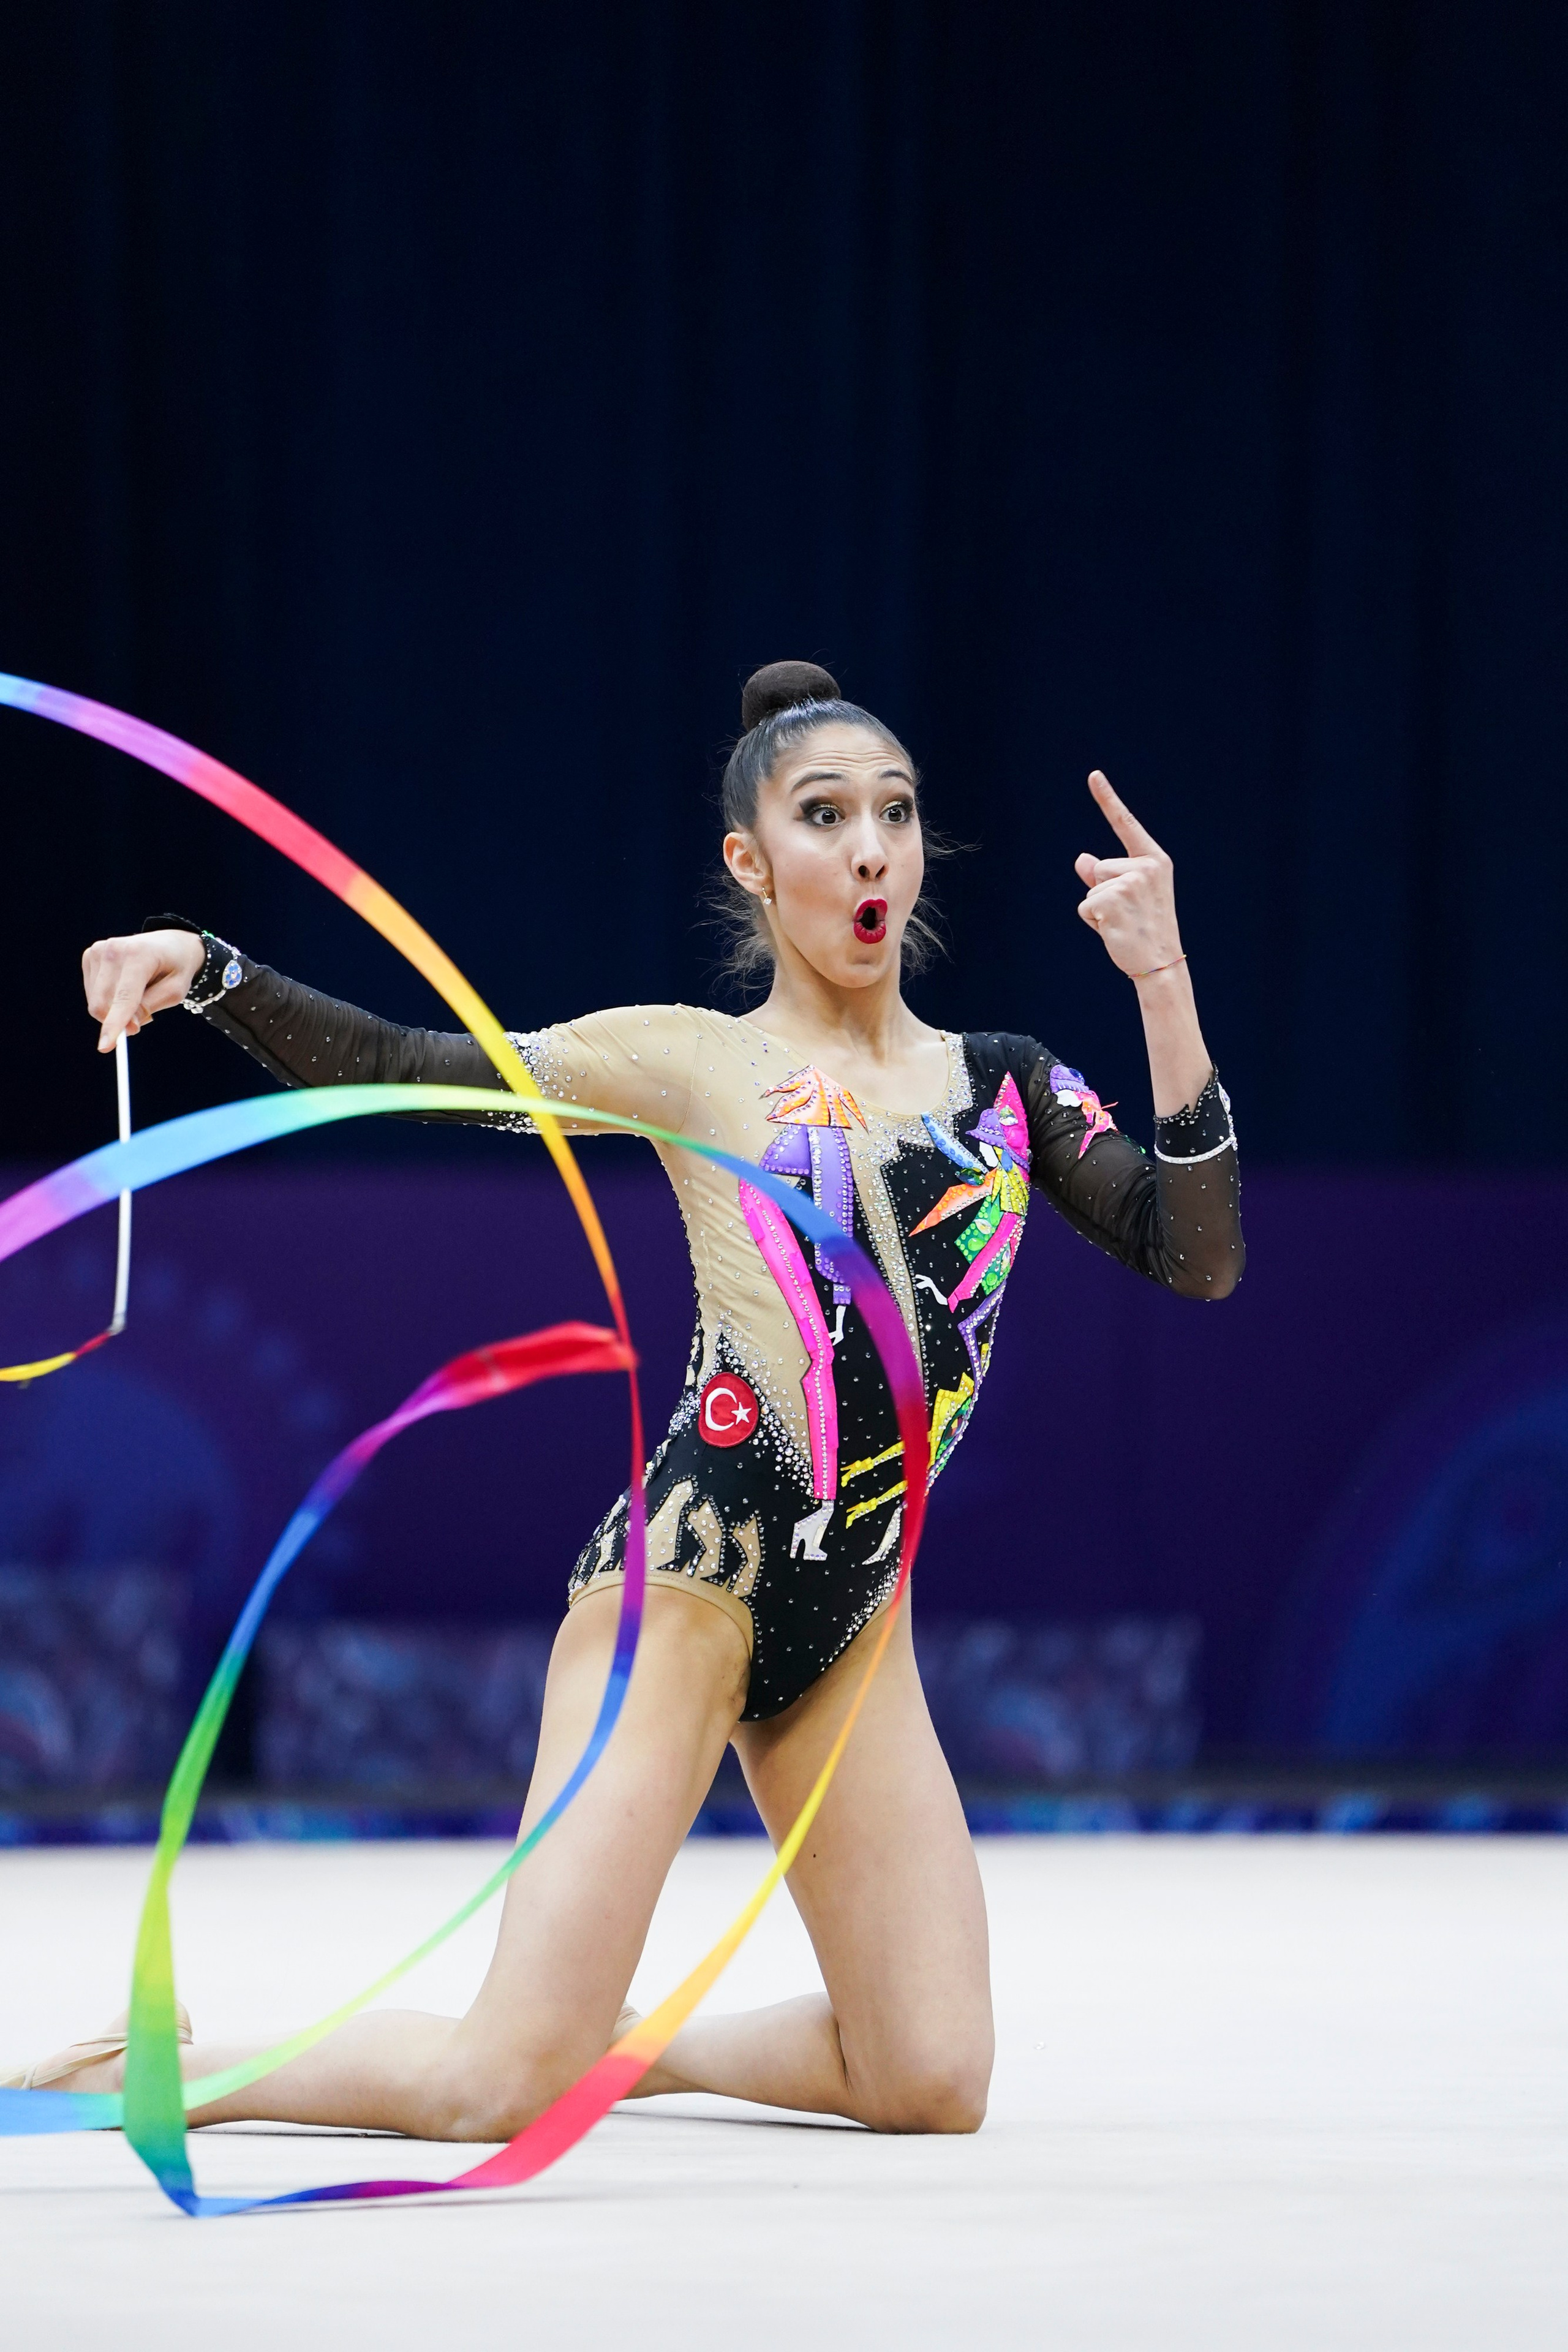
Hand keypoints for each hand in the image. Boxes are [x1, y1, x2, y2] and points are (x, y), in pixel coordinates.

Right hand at [82, 929, 204, 1051]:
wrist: (170, 943)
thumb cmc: (176, 968)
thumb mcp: (175, 991)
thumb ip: (150, 1007)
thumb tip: (126, 1027)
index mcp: (139, 954)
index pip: (124, 997)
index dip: (114, 1024)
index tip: (105, 1047)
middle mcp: (113, 949)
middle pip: (104, 1002)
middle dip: (119, 1021)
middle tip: (140, 1022)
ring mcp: (98, 950)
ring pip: (96, 1001)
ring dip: (115, 1009)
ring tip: (138, 993)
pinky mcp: (90, 955)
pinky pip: (93, 993)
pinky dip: (109, 999)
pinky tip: (125, 986)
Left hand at [1073, 772, 1182, 981]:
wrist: (1160, 963)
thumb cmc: (1145, 930)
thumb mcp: (1128, 897)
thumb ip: (1104, 876)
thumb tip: (1081, 859)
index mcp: (1154, 860)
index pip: (1126, 825)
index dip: (1107, 799)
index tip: (1093, 775)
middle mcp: (1145, 866)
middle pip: (1100, 868)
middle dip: (1104, 892)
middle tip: (1128, 915)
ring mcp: (1129, 882)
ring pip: (1091, 889)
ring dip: (1099, 909)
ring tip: (1123, 923)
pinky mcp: (1112, 900)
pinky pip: (1085, 906)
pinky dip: (1093, 921)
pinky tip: (1115, 930)